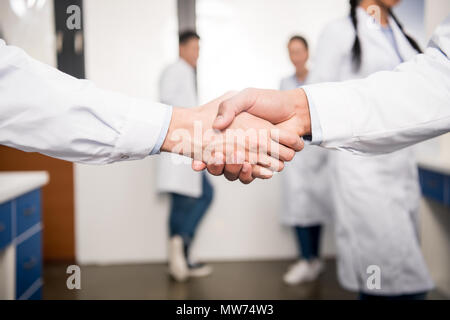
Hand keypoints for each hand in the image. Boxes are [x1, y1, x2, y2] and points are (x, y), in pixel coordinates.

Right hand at [161, 93, 301, 180]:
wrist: (296, 109)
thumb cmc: (269, 101)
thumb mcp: (245, 97)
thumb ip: (229, 107)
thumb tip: (216, 125)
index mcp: (230, 133)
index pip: (208, 149)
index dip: (200, 157)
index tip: (195, 160)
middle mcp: (239, 148)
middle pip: (219, 166)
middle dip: (215, 166)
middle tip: (216, 158)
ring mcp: (253, 157)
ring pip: (235, 173)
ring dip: (233, 170)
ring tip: (236, 160)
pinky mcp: (267, 163)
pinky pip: (255, 174)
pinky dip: (252, 173)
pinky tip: (250, 165)